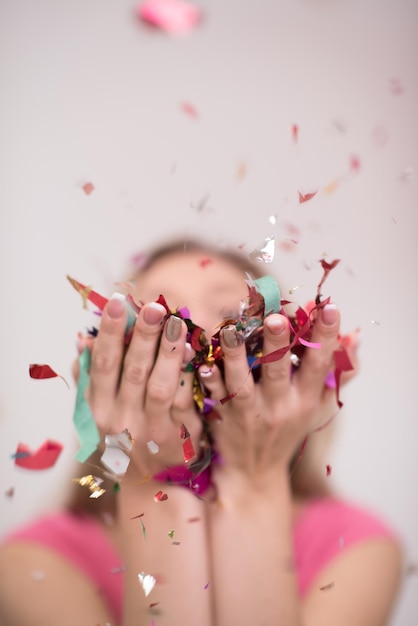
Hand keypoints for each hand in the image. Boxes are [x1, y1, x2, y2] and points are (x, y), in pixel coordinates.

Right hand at [77, 297, 202, 478]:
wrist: (149, 481)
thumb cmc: (123, 435)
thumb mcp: (99, 410)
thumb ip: (89, 377)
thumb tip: (82, 339)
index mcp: (98, 409)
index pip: (103, 365)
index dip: (111, 333)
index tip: (118, 303)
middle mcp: (121, 420)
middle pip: (132, 371)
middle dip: (143, 336)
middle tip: (153, 306)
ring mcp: (151, 429)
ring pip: (159, 385)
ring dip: (168, 352)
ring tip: (176, 321)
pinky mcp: (178, 435)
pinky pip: (184, 400)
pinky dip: (188, 375)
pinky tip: (196, 351)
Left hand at [198, 304, 344, 484]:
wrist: (255, 473)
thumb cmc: (286, 431)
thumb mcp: (314, 405)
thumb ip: (334, 371)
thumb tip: (354, 336)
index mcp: (305, 398)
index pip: (320, 364)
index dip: (325, 336)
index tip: (330, 308)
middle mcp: (280, 405)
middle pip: (279, 370)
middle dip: (277, 342)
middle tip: (275, 317)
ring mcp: (250, 413)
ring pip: (242, 383)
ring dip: (236, 356)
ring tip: (230, 332)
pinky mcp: (224, 418)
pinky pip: (215, 397)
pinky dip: (210, 380)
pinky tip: (204, 363)